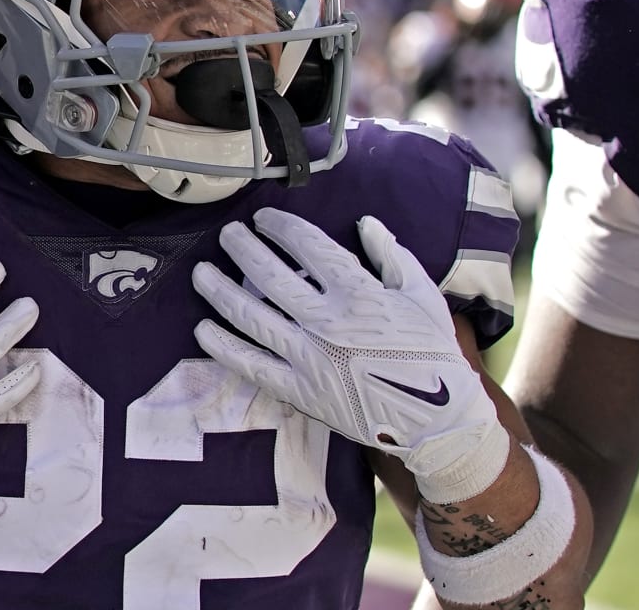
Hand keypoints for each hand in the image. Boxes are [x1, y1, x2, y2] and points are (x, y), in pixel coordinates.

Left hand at [192, 209, 510, 504]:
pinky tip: (204, 330)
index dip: (280, 228)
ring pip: (252, 318)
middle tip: (227, 235)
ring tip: (202, 273)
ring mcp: (309, 358)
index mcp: (358, 293)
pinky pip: (253, 366)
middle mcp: (326, 322)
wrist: (436, 420)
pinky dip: (225, 347)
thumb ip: (392, 256)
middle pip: (270, 276)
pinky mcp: (301, 391)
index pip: (307, 247)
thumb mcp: (422, 295)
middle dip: (243, 250)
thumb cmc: (432, 353)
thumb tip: (366, 224)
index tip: (262, 219)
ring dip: (222, 292)